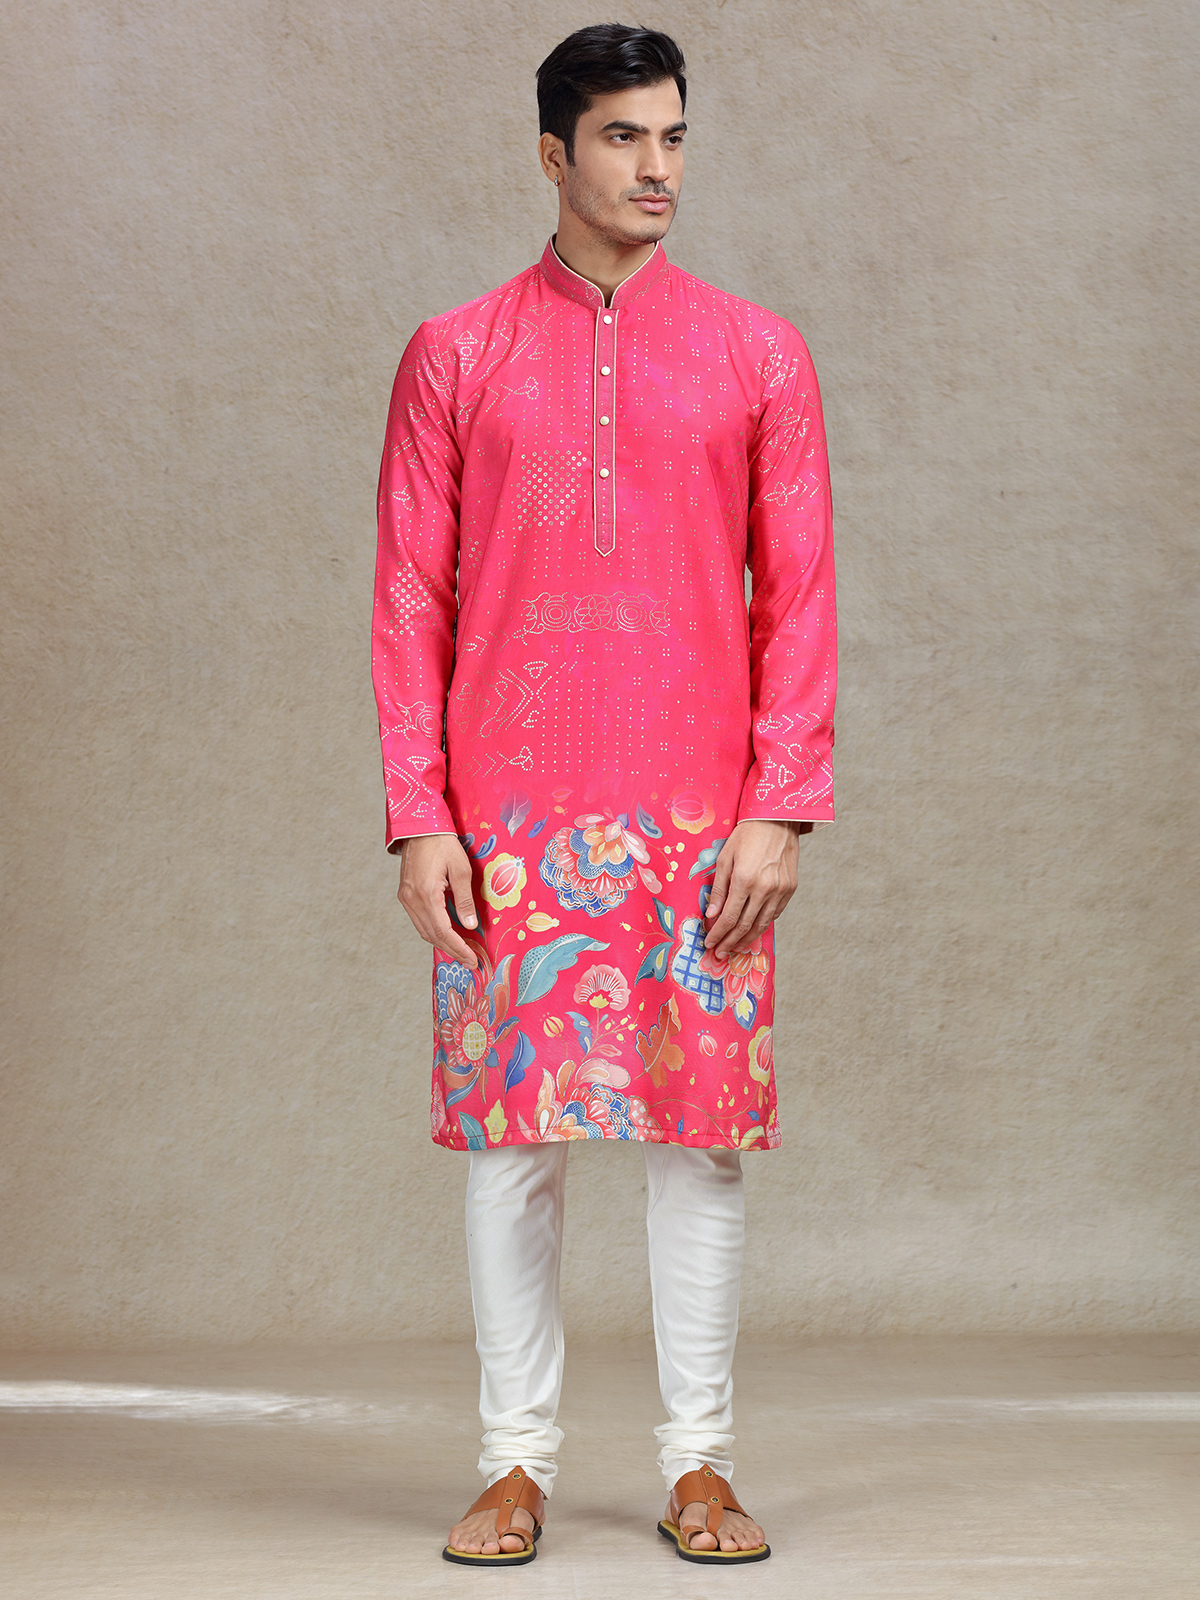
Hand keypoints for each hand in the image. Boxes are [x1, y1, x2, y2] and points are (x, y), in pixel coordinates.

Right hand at [396, 834, 479, 967]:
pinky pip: (419, 920)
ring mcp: (405, 898)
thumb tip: (470, 925)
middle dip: (452, 950)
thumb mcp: (461, 869)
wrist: (420, 827)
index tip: (473, 960)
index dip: (458, 948)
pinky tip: (447, 934)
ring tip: (462, 951)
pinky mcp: (405, 894)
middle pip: (431, 935)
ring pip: (423, 930)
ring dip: (442, 943)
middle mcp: (411, 900)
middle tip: (470, 961)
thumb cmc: (443, 844)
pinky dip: (434, 931)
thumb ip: (465, 899)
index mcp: (426, 894)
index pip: (442, 931)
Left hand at [702, 820, 806, 958]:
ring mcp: (780, 890)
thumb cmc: (746, 835)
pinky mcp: (790, 889)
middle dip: (730, 942)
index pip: (729, 917)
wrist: (777, 820)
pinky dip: (762, 924)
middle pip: (745, 926)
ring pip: (762, 924)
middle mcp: (765, 888)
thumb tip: (712, 914)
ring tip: (734, 947)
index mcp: (745, 880)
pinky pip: (775, 914)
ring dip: (746, 939)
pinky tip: (752, 929)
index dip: (718, 933)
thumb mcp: (725, 858)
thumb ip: (719, 888)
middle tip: (719, 952)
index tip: (709, 942)